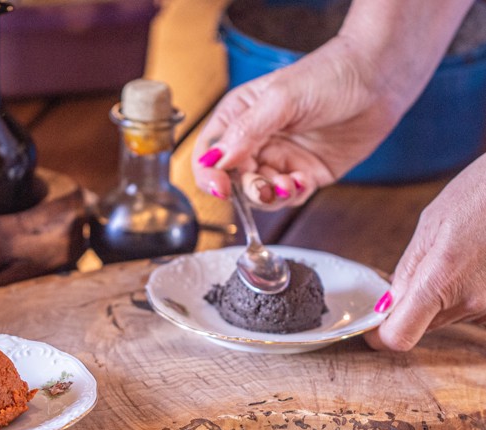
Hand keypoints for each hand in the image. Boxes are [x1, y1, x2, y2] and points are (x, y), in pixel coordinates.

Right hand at [192, 35, 406, 206]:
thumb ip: (246, 131)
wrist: (379, 80)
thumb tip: (217, 160)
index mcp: (238, 117)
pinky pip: (287, 196)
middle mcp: (255, 141)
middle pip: (232, 179)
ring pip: (258, 193)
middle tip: (262, 186)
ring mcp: (280, 159)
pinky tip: (302, 181)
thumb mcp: (280, 99)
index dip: (209, 174)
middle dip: (245, 188)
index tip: (220, 187)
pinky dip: (291, 195)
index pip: (208, 154)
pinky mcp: (304, 174)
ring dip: (268, 195)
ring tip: (286, 184)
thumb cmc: (329, 74)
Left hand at [364, 155, 485, 350]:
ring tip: (457, 258)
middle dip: (411, 308)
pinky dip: (467, 294)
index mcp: (441, 282)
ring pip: (450, 317)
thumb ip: (408, 270)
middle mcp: (472, 303)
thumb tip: (388, 301)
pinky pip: (475, 310)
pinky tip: (474, 263)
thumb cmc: (481, 195)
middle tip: (418, 273)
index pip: (399, 336)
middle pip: (422, 326)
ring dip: (442, 298)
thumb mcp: (431, 226)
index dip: (381, 334)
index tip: (373, 324)